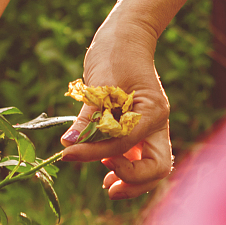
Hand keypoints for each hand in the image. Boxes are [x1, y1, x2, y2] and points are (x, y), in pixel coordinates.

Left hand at [59, 20, 174, 198]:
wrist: (124, 39)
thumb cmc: (115, 54)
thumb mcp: (99, 84)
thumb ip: (88, 118)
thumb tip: (68, 143)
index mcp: (153, 112)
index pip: (126, 143)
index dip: (96, 152)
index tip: (69, 153)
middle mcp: (156, 125)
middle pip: (157, 168)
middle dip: (133, 182)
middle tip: (106, 186)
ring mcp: (149, 130)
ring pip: (151, 169)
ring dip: (131, 181)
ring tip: (107, 185)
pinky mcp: (138, 132)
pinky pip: (137, 160)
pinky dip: (125, 170)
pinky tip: (106, 172)